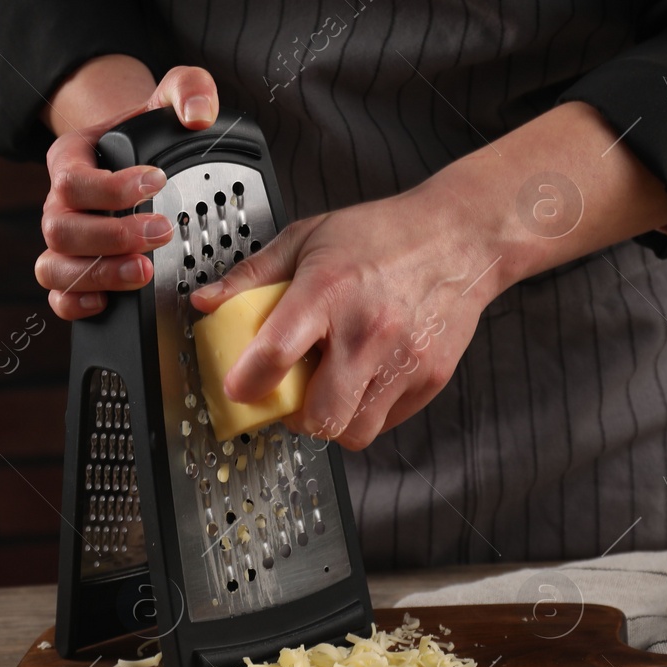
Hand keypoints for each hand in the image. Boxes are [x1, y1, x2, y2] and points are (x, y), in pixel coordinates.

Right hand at [35, 56, 218, 319]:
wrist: (142, 161)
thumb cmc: (153, 133)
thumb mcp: (172, 97)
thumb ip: (190, 89)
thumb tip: (199, 115)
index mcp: (71, 158)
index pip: (73, 178)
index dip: (112, 188)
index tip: (156, 181)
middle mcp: (59, 203)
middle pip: (60, 227)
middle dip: (112, 236)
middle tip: (160, 232)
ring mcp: (64, 242)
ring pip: (54, 266)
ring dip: (98, 274)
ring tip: (143, 272)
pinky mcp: (74, 272)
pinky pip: (57, 296)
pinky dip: (76, 304)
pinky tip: (108, 301)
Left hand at [186, 101, 666, 448]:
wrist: (461, 237)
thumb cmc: (383, 235)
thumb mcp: (308, 237)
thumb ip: (252, 274)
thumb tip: (204, 302)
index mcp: (327, 292)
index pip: (275, 356)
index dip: (247, 384)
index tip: (239, 389)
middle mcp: (366, 332)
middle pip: (318, 417)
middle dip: (294, 419)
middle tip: (290, 397)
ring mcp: (403, 361)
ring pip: (353, 431)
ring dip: (331, 422)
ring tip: (329, 391)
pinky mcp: (429, 379)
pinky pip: (386, 422)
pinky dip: (367, 412)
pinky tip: (363, 381)